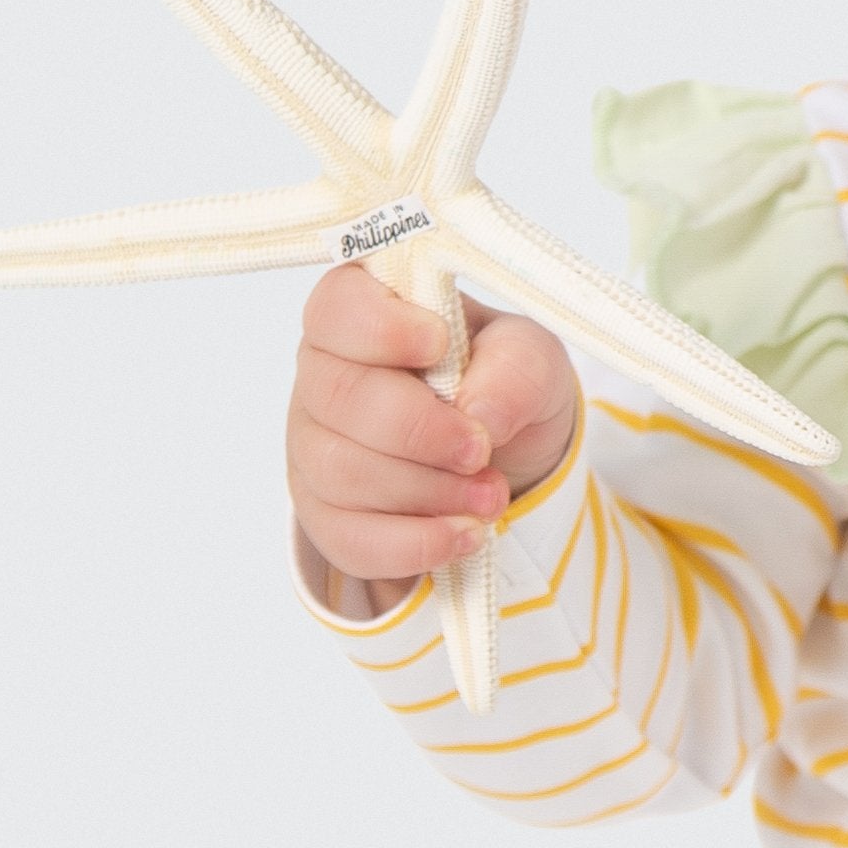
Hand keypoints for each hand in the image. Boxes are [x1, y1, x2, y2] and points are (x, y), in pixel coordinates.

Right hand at [286, 258, 580, 601]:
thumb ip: (516, 368)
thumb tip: (479, 412)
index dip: (381, 327)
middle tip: (480, 448)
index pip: (338, 305)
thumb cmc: (501, 389)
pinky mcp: (325, 513)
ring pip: (342, 473)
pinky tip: (464, 534)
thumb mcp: (533, 362)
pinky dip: (416, 543)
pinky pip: (348, 537)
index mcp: (364, 313)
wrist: (507, 462)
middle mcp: (325, 374)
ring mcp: (314, 446)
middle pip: (338, 398)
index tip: (439, 346)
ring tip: (490, 494)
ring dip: (429, 492)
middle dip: (420, 430)